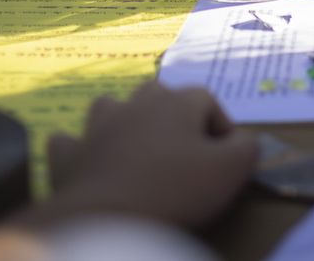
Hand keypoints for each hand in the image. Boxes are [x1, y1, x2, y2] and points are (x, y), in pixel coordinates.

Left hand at [43, 83, 255, 228]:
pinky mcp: (68, 157)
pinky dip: (78, 148)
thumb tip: (243, 141)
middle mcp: (136, 105)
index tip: (226, 158)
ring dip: (123, 120)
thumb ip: (246, 148)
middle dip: (172, 114)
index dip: (221, 127)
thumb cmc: (175, 190)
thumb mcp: (230, 171)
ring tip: (136, 146)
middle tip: (183, 150)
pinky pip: (67, 142)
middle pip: (158, 93)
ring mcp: (96, 128)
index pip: (207, 100)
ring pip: (110, 107)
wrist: (108, 221)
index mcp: (177, 103)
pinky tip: (86, 160)